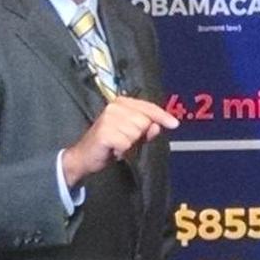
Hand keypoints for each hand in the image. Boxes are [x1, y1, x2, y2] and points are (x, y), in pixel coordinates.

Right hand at [62, 96, 178, 186]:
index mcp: (122, 102)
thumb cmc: (110, 144)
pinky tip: (113, 149)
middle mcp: (115, 107)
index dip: (162, 116)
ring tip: (118, 144)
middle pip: (145, 121)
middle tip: (125, 139)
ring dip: (130, 143)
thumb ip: (146, 130)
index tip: (175, 124)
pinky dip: (122, 150)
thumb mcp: (132, 136)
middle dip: (139, 135)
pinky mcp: (105, 132)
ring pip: (137, 133)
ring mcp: (109, 118)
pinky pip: (127, 143)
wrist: (85, 157)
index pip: (149, 107)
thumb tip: (157, 126)